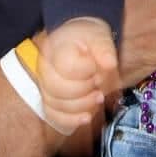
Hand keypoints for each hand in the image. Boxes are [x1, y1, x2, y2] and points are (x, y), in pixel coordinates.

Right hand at [38, 18, 117, 132]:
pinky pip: (54, 116)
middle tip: (98, 82)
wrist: (83, 45)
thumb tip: (110, 64)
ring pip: (56, 105)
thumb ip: (104, 49)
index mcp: (55, 48)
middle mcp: (45, 68)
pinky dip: (71, 120)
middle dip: (84, 89)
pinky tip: (86, 117)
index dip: (85, 70)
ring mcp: (45, 86)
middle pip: (57, 89)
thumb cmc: (88, 40)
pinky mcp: (51, 101)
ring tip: (98, 96)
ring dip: (82, 105)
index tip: (95, 66)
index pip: (66, 66)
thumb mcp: (99, 36)